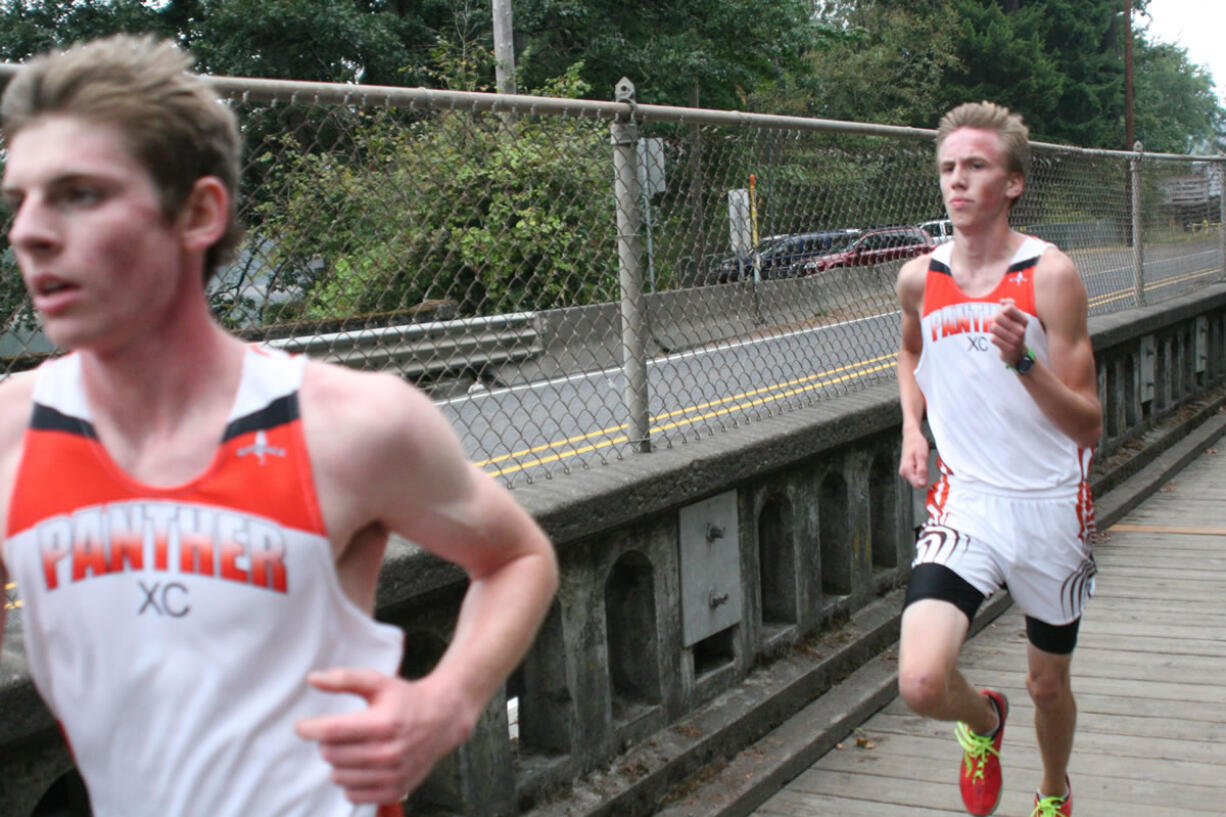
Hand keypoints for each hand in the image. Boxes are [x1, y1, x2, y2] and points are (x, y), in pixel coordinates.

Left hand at [295, 668, 474, 804]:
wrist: (443, 720)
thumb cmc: (405, 699)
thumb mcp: (378, 682)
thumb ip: (344, 679)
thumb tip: (311, 679)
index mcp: (383, 723)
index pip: (332, 731)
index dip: (309, 729)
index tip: (302, 726)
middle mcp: (389, 752)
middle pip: (331, 755)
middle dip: (328, 743)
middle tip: (340, 733)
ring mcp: (393, 774)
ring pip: (338, 777)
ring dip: (339, 763)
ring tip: (354, 748)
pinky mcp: (395, 790)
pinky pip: (352, 795)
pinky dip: (350, 782)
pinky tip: (362, 766)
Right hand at [899, 431, 928, 488]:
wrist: (911, 435)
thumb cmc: (916, 443)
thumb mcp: (922, 456)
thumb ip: (922, 471)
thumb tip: (923, 484)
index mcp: (906, 470)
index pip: (918, 485)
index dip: (925, 479)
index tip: (927, 468)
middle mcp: (904, 472)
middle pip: (918, 483)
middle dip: (924, 476)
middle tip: (924, 463)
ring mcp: (905, 471)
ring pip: (918, 480)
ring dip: (923, 472)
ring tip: (922, 461)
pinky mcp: (908, 470)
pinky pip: (917, 476)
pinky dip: (921, 470)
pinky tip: (921, 462)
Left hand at [989, 298, 1026, 365]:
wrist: (1017, 354)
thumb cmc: (1013, 333)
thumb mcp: (1015, 319)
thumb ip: (1010, 307)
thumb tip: (1002, 300)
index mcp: (1024, 320)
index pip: (1009, 307)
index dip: (1001, 310)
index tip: (1001, 315)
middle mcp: (1021, 330)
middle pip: (998, 316)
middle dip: (993, 319)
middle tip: (995, 324)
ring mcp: (1016, 340)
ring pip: (993, 327)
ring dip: (992, 329)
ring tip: (997, 332)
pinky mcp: (1008, 349)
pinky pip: (993, 339)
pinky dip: (993, 338)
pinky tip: (998, 341)